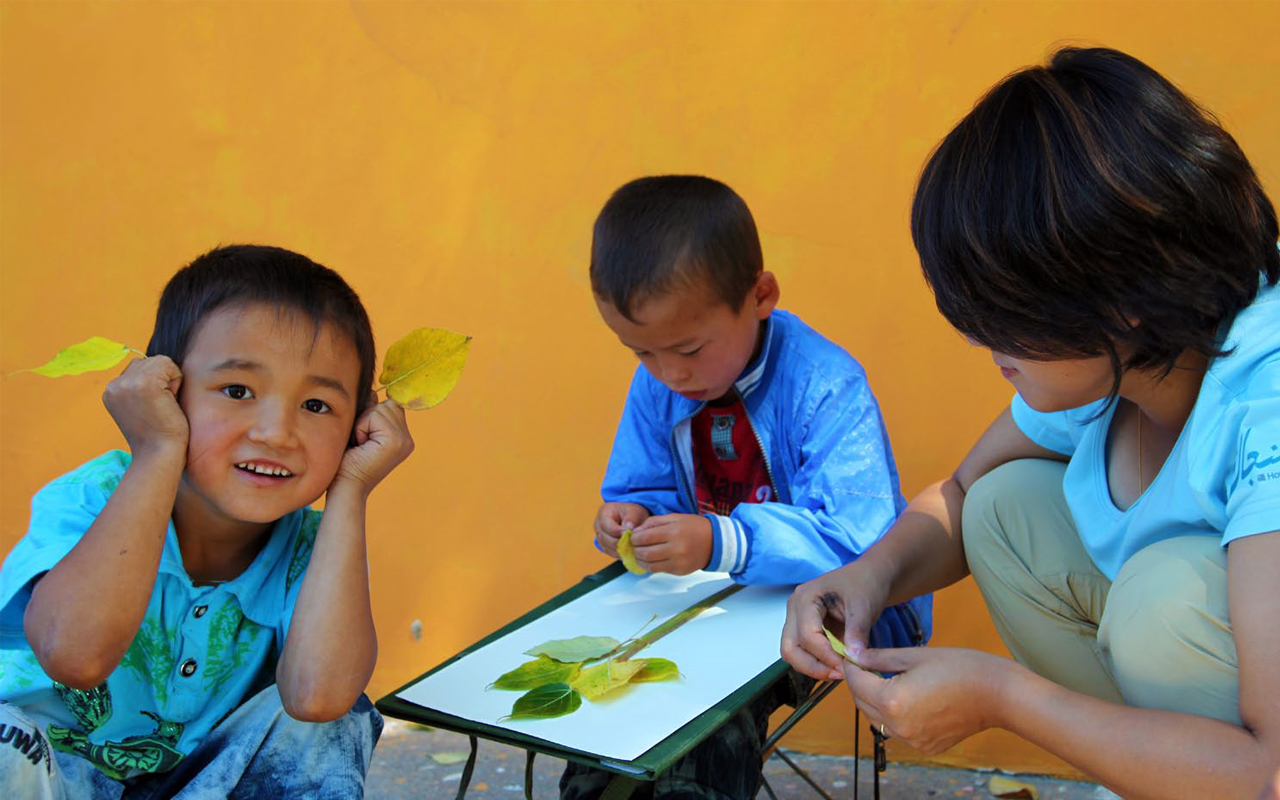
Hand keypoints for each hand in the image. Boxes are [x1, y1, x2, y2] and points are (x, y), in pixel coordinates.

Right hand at [102, 356, 187, 458]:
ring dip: (170, 381)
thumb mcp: (140, 406)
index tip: (153, 409)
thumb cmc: (159, 434)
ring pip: (159, 362)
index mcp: (110, 391)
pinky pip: (169, 365)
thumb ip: (140, 386)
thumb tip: (159, 364)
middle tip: (161, 407)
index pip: (138, 368)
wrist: (159, 454)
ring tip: (164, 404)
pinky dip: (177, 381)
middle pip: (149, 362)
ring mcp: (127, 383)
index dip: (155, 385)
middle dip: (162, 381)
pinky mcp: (144, 383)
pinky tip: (169, 402)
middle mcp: (114, 385)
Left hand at [331, 398, 414, 495]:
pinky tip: (361, 446)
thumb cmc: (347, 463)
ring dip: (364, 423)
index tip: (364, 438)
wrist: (345, 487)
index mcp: (402, 438)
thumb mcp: (360, 431)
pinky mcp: (396, 441)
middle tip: (361, 443)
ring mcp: (404, 440)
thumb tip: (374, 392)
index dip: (373, 414)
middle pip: (388, 404)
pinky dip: (362, 427)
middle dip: (368, 418)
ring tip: (361, 444)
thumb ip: (370, 411)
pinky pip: (375, 415)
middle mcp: (407, 439)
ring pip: (381, 407)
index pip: (391, 406)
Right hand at [594, 502, 649, 557]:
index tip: (628, 534)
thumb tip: (628, 530)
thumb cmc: (631, 512)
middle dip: (619, 542)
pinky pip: (610, 552)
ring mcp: (600, 537)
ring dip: (620, 550)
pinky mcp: (604, 545)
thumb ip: (631, 520)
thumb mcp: (634, 512)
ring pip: (607, 547)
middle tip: (632, 544)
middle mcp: (598, 526)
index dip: (617, 531)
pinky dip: (619, 554)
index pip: (606, 525)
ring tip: (632, 548)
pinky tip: (629, 552)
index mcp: (603, 513)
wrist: (630, 517)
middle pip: (605, 538)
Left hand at [630, 513, 712, 574]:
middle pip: (646, 552)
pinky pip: (659, 570)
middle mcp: (676, 548)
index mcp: (674, 531)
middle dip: (635, 550)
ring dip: (639, 560)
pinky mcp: (680, 571)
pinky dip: (649, 566)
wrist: (715, 542)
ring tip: (637, 555)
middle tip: (632, 547)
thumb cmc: (693, 527)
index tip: (632, 537)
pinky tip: (647, 561)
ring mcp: (678, 561)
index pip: (646, 537)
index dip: (635, 538)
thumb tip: (636, 531)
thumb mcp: (675, 517)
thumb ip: (654, 522)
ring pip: (650, 564)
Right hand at [780, 561, 888, 680]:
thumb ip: (857, 632)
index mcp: (805, 598)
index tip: (846, 667)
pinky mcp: (805, 629)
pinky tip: (837, 665)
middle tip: (839, 674)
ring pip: (793, 653)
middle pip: (790, 648)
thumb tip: (853, 658)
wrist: (869, 577)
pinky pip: (803, 652)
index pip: (807, 635)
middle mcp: (795, 609)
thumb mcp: (864, 606)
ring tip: (839, 671)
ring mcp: (797, 619)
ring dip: (814, 667)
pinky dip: (817, 662)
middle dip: (813, 667)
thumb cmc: (865, 584)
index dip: (825, 656)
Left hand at [843, 646, 1010, 754]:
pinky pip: (898, 731)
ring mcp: (912, 741)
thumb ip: (879, 658)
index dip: (851, 667)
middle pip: (862, 703)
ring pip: (877, 720)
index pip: (855, 683)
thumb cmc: (960, 668)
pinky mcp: (926, 747)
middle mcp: (898, 726)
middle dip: (860, 684)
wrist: (997, 694)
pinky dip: (895, 717)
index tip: (852, 655)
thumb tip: (854, 655)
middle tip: (867, 665)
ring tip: (887, 680)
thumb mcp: (914, 656)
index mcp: (892, 700)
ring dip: (875, 701)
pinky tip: (908, 699)